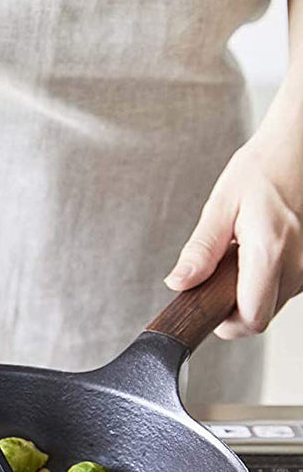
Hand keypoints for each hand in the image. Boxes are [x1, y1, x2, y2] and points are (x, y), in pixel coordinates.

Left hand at [165, 110, 302, 338]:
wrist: (298, 147)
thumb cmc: (263, 168)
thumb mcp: (221, 205)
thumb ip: (200, 249)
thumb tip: (180, 282)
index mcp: (270, 251)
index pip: (251, 319)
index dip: (226, 324)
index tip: (209, 310)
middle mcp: (297, 263)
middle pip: (262, 316)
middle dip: (235, 308)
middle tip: (217, 280)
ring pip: (274, 303)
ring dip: (251, 292)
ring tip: (239, 257)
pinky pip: (286, 287)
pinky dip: (266, 280)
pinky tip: (257, 254)